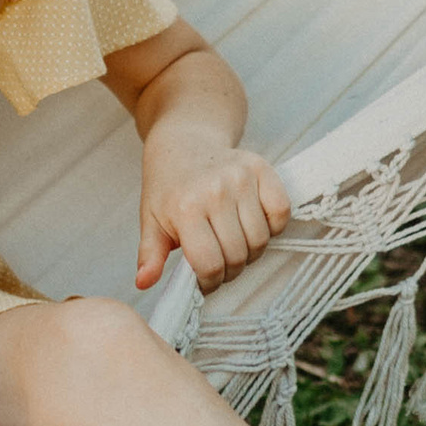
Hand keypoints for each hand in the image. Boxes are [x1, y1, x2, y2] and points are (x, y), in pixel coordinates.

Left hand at [135, 128, 289, 293]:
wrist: (184, 142)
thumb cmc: (168, 187)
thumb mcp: (151, 220)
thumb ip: (150, 255)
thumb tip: (144, 282)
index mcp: (185, 209)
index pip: (210, 265)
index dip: (209, 282)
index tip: (205, 280)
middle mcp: (215, 192)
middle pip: (237, 256)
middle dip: (229, 269)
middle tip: (219, 261)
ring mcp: (241, 179)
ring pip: (261, 240)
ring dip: (251, 251)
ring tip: (234, 243)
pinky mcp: (262, 169)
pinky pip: (281, 213)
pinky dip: (273, 227)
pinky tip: (253, 224)